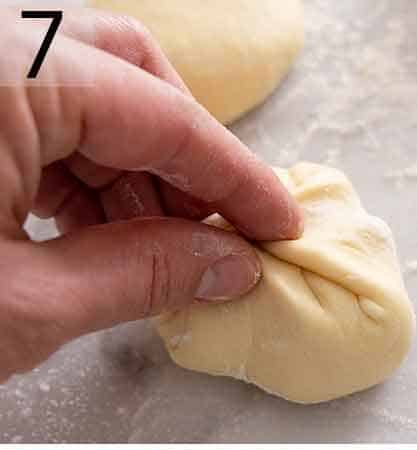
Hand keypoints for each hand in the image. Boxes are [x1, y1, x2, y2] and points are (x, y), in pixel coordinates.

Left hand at [0, 9, 302, 380]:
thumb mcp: (23, 306)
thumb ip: (141, 276)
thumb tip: (229, 266)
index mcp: (5, 75)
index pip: (165, 118)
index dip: (238, 182)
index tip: (280, 229)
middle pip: (127, 66)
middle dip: (187, 153)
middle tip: (218, 232)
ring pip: (80, 85)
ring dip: (133, 167)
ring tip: (154, 251)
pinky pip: (30, 103)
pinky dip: (75, 162)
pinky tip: (94, 230)